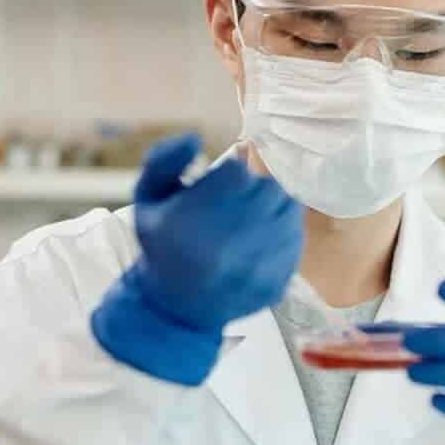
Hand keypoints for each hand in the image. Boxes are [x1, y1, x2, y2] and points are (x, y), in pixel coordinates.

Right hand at [91, 133, 303, 385]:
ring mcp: (256, 267)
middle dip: (254, 188)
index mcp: (193, 222)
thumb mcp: (148, 198)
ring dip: (273, 206)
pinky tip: (262, 237)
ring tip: (251, 217)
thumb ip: (164, 160)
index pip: (237, 173)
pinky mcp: (277, 281)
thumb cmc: (162, 245)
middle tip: (238, 200)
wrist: (176, 307)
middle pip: (268, 188)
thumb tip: (195, 137)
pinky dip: (284, 231)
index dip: (232, 172)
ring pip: (287, 209)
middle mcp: (228, 246)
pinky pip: (296, 238)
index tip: (223, 182)